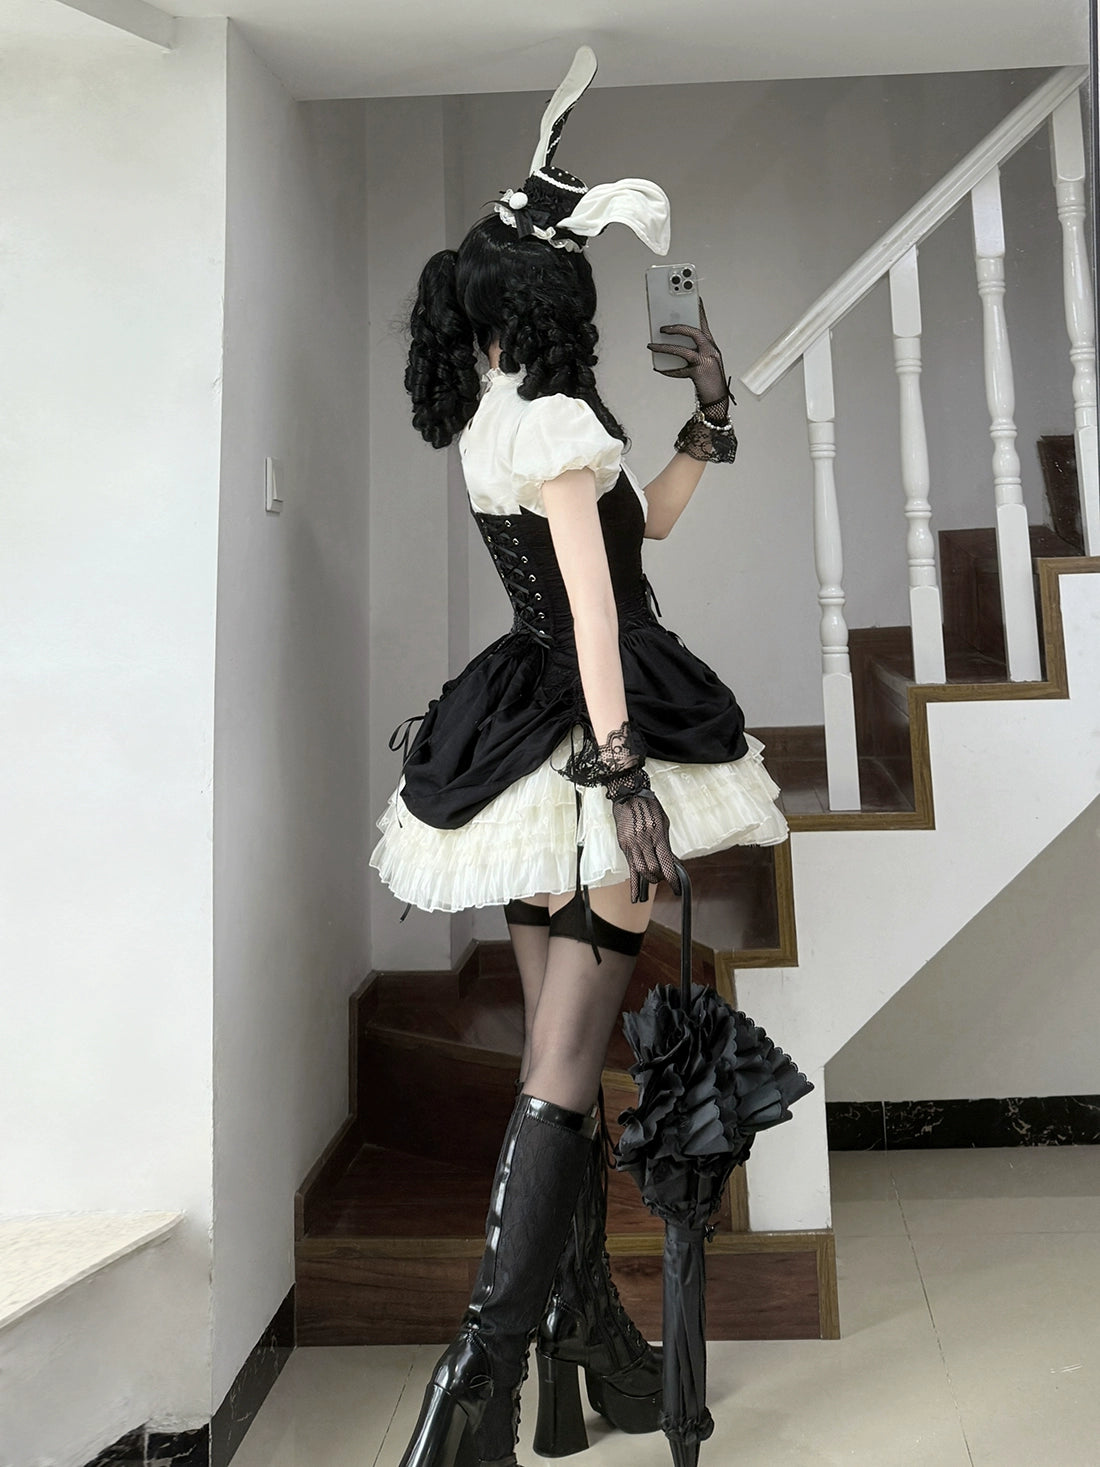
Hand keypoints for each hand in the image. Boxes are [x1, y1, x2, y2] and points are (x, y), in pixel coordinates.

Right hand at [611, 788, 682, 902]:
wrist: (629, 794)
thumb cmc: (649, 807)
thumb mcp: (663, 823)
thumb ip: (666, 844)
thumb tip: (671, 862)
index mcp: (657, 835)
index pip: (666, 864)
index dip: (673, 880)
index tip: (677, 888)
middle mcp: (644, 841)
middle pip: (653, 870)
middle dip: (660, 877)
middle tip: (664, 877)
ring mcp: (632, 844)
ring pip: (641, 871)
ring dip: (649, 878)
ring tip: (654, 878)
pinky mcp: (624, 845)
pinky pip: (630, 869)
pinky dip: (634, 885)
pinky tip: (636, 897)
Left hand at [647, 300, 731, 418]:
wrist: (717, 399)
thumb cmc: (708, 378)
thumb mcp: (701, 360)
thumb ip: (690, 350)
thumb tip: (669, 342)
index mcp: (711, 344)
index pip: (703, 323)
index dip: (698, 309)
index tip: (693, 297)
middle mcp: (711, 350)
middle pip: (694, 332)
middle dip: (677, 327)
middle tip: (662, 327)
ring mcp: (706, 361)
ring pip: (683, 350)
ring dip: (664, 347)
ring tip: (650, 345)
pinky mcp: (699, 373)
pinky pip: (679, 369)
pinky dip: (668, 370)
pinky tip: (658, 369)